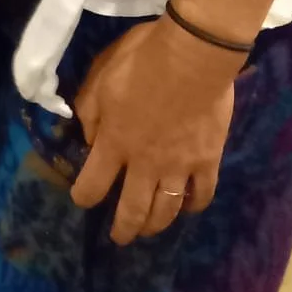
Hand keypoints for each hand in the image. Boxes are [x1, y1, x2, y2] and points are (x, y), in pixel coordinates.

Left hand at [70, 18, 240, 246]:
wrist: (192, 54)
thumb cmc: (142, 59)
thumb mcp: (100, 75)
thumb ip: (89, 110)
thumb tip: (90, 138)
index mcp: (114, 142)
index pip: (92, 184)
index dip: (84, 196)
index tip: (82, 198)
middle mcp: (144, 164)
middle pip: (132, 210)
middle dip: (123, 228)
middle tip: (119, 237)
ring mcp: (179, 166)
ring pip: (165, 211)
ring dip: (154, 225)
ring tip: (149, 229)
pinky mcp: (208, 160)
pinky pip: (202, 195)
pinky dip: (193, 206)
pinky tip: (188, 206)